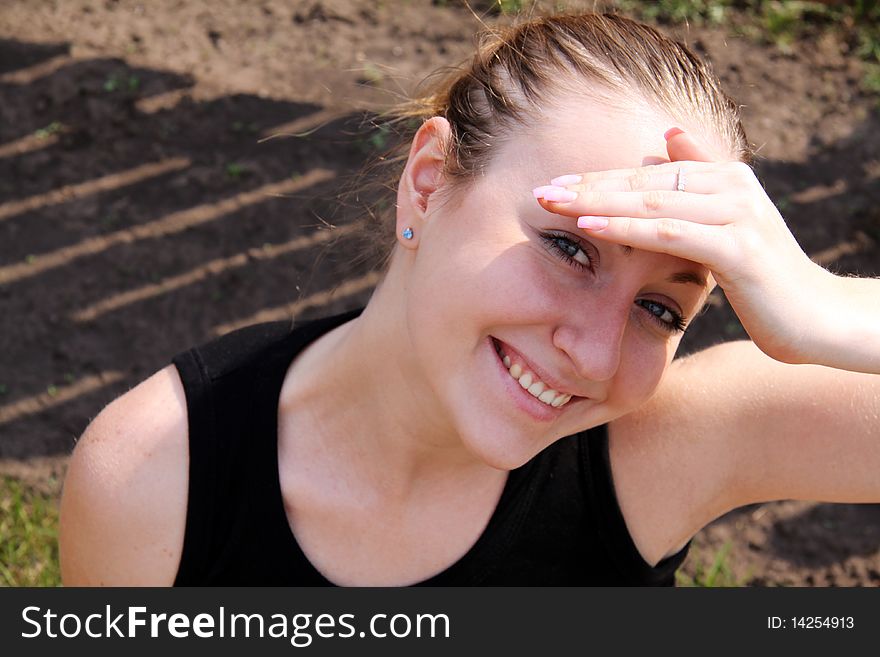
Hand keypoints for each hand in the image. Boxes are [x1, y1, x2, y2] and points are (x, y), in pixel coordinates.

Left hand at [533, 128, 836, 365]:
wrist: (815, 318)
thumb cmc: (763, 278)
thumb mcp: (727, 226)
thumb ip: (699, 182)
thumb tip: (667, 135)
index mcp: (726, 177)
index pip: (647, 175)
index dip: (598, 178)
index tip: (555, 184)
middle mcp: (732, 186)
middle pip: (643, 182)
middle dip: (587, 186)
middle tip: (540, 191)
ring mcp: (737, 214)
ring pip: (651, 202)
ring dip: (596, 201)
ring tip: (552, 203)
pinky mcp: (738, 247)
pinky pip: (669, 233)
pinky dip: (626, 227)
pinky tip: (589, 225)